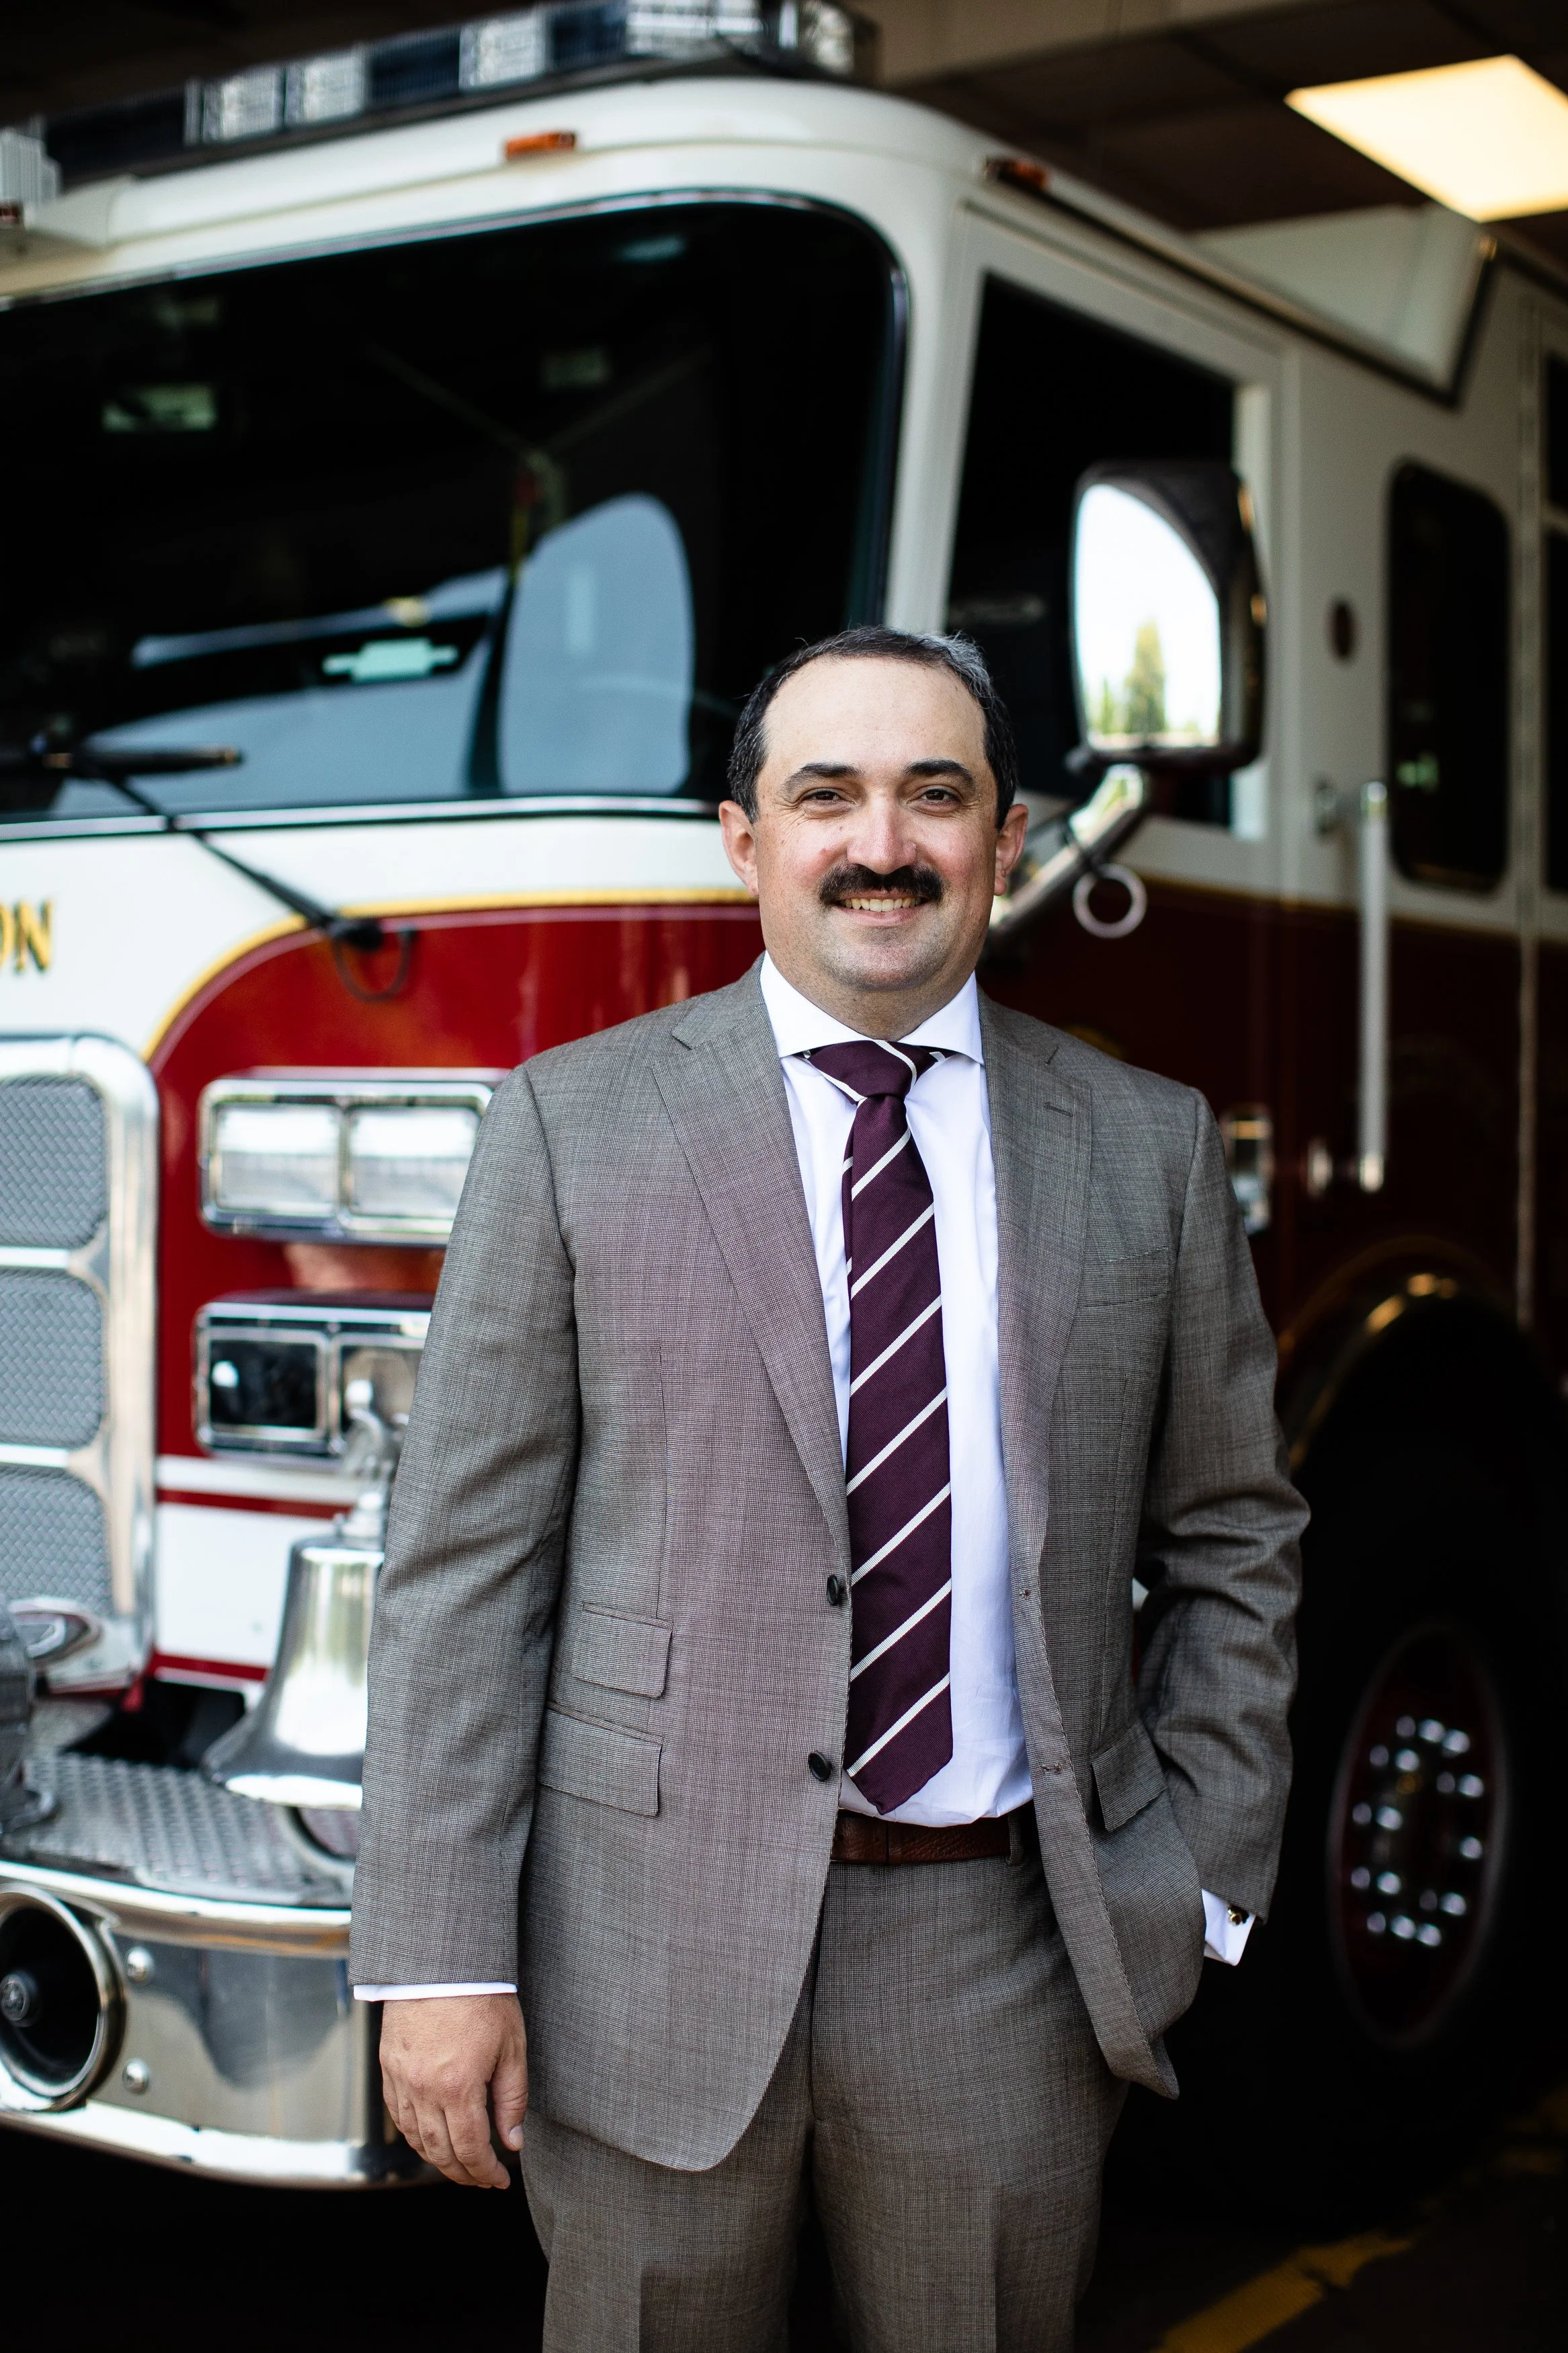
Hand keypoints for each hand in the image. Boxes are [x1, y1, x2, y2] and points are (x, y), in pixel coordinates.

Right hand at [379, 1992, 528, 2187]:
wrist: (441, 1962)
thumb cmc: (483, 1998)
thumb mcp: (511, 2048)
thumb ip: (512, 2100)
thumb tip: (513, 2142)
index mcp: (458, 2087)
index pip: (470, 2150)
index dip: (486, 2172)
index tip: (499, 2180)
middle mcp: (424, 2090)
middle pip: (440, 2152)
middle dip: (463, 2173)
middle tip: (482, 2179)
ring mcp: (402, 2080)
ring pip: (416, 2139)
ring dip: (438, 2159)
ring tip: (460, 2164)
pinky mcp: (389, 2068)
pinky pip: (398, 2116)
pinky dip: (415, 2135)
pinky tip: (431, 2138)